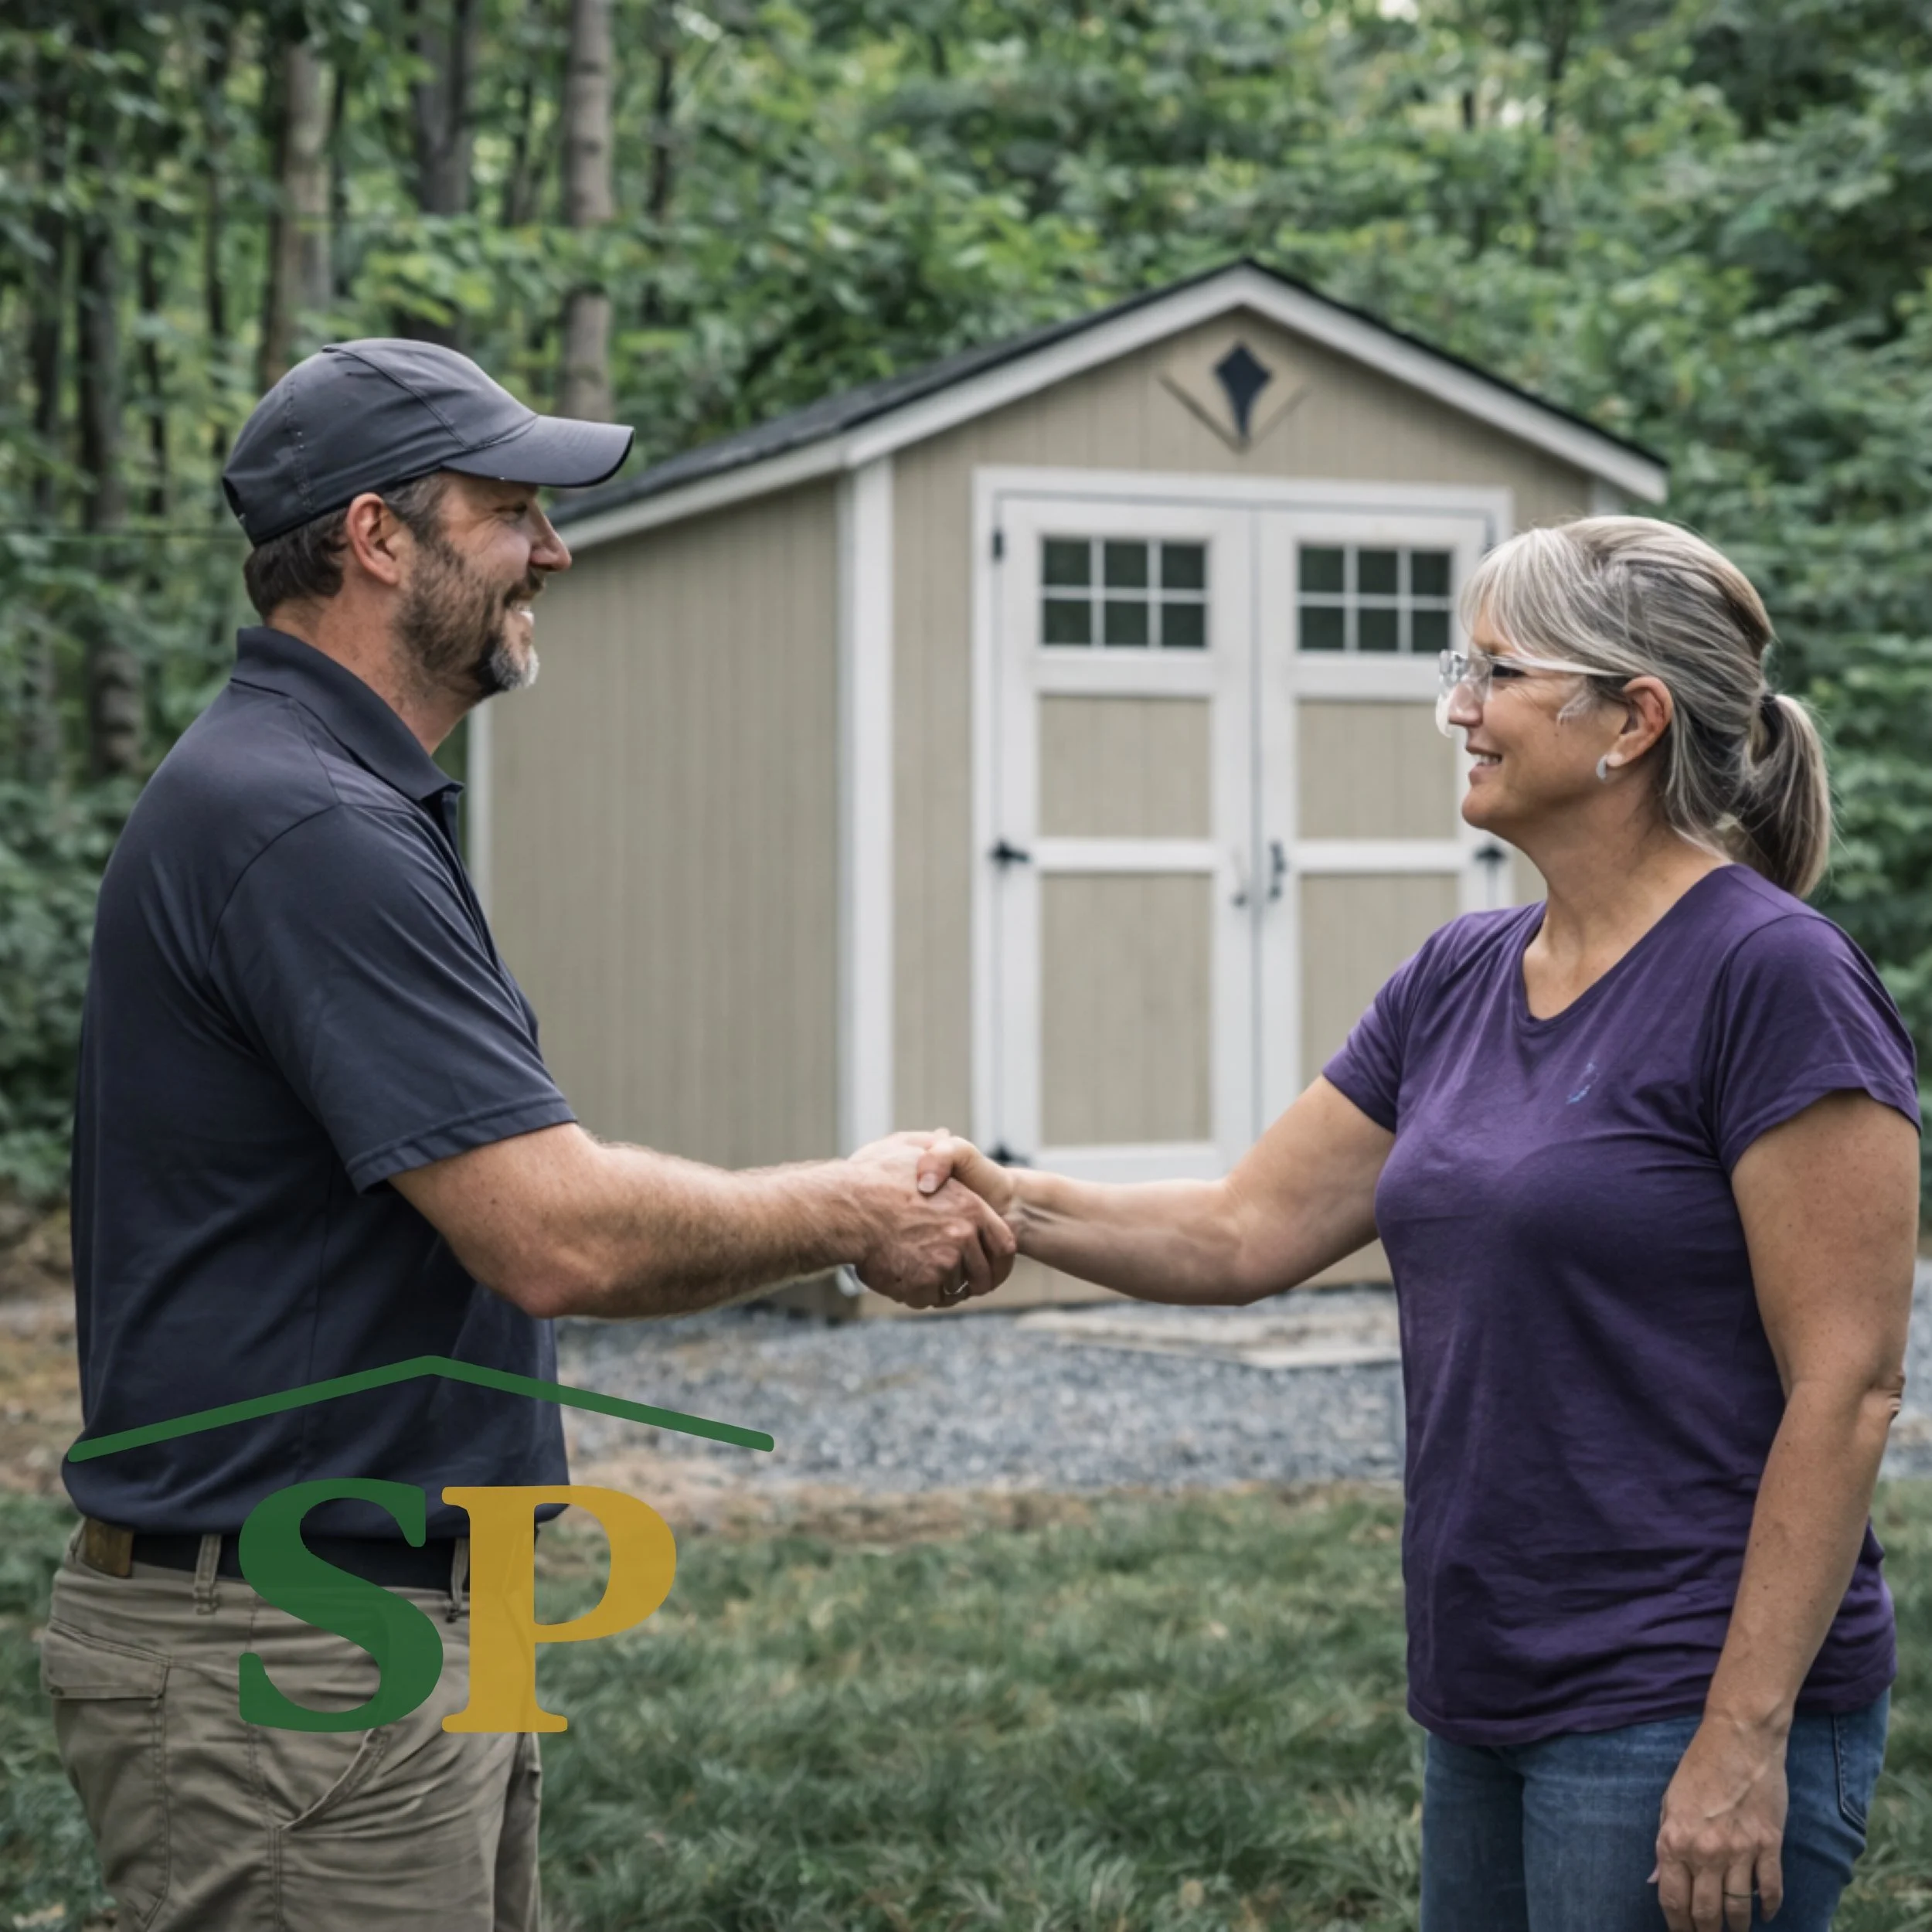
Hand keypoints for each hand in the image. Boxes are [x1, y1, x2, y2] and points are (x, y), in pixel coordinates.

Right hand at [845, 1132, 1016, 1308]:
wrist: (845, 1209)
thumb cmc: (873, 1179)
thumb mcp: (909, 1151)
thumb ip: (933, 1149)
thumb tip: (942, 1136)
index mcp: (970, 1208)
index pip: (1004, 1245)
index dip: (999, 1264)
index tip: (992, 1271)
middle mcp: (962, 1235)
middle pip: (982, 1275)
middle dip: (972, 1284)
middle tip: (959, 1285)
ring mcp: (944, 1261)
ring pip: (954, 1289)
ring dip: (942, 1288)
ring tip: (921, 1277)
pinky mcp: (923, 1283)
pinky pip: (930, 1299)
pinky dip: (920, 1295)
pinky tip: (905, 1282)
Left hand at [1652, 1716, 1788, 1930]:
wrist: (1738, 1740)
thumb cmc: (1699, 1767)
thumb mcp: (1669, 1802)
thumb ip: (1665, 1843)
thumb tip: (1656, 1880)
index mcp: (1675, 1840)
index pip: (1673, 1899)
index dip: (1677, 1925)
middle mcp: (1705, 1851)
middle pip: (1706, 1911)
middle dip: (1706, 1931)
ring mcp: (1740, 1850)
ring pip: (1738, 1906)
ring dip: (1737, 1926)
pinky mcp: (1769, 1844)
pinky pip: (1771, 1888)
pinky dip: (1769, 1906)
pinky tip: (1766, 1914)